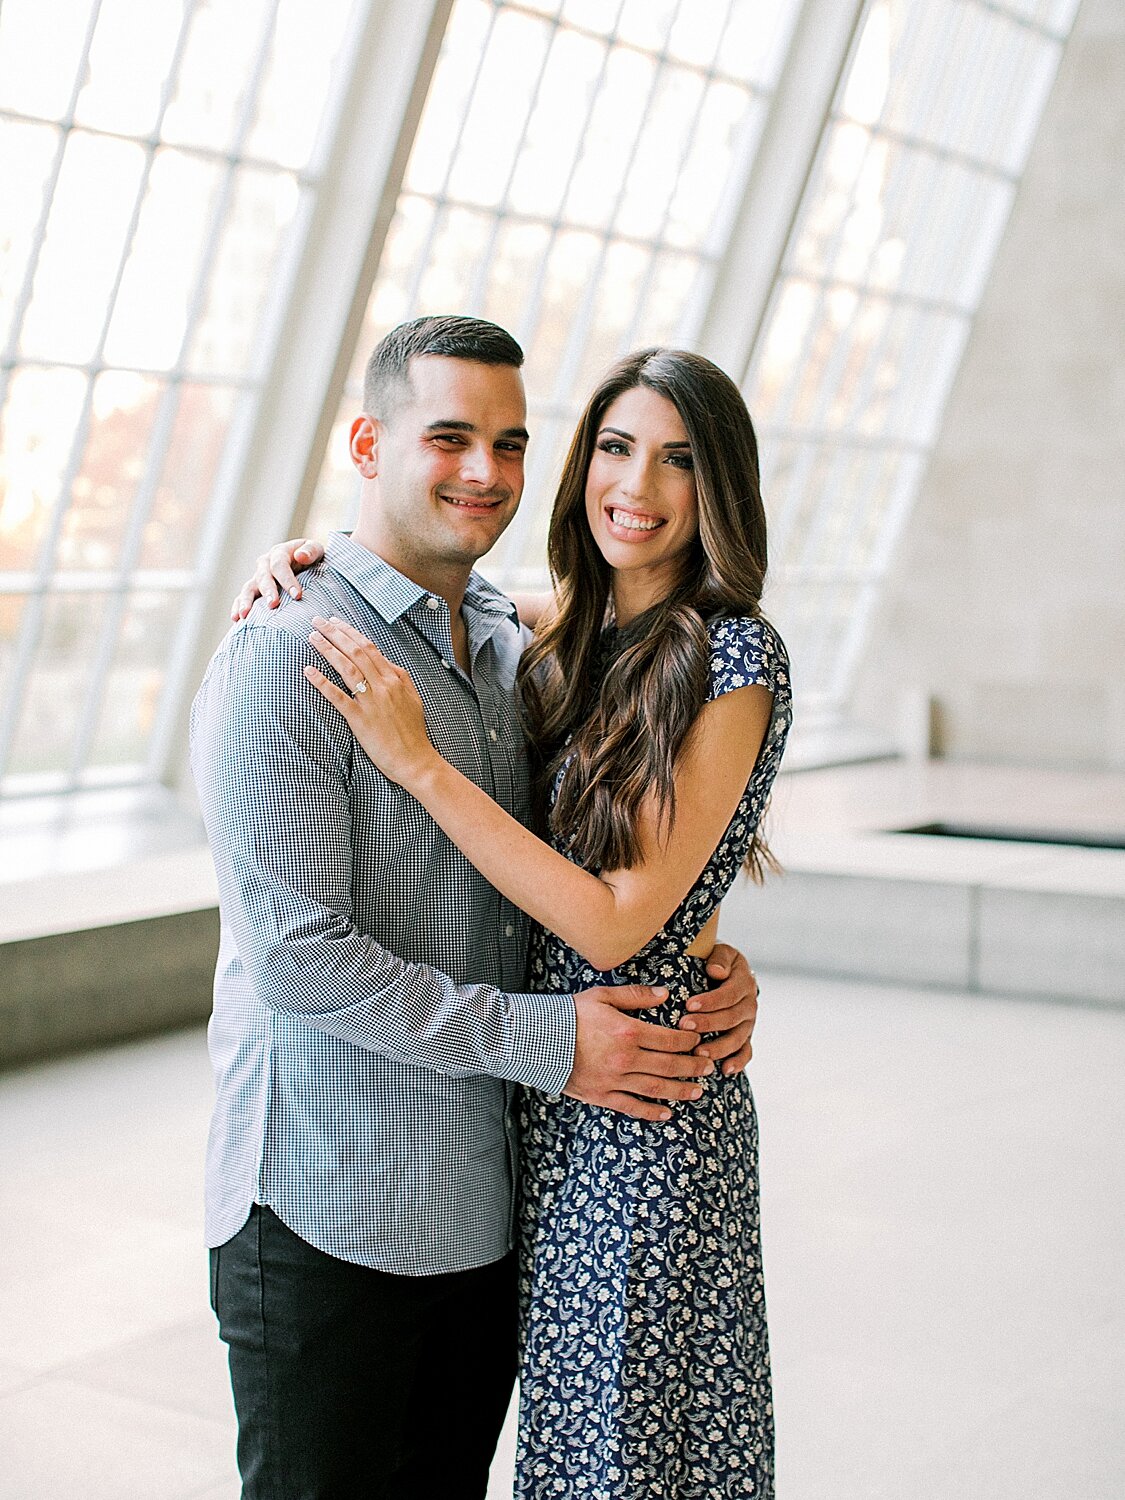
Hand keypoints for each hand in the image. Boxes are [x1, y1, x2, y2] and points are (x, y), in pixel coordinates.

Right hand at [231, 538, 324, 619]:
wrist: (306, 564)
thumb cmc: (312, 558)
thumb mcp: (316, 550)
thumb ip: (311, 551)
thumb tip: (300, 556)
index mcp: (279, 553)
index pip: (280, 565)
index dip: (287, 580)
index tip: (298, 595)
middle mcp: (265, 564)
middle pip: (263, 577)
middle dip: (268, 591)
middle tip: (273, 604)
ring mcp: (258, 577)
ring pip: (248, 588)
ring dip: (246, 601)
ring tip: (245, 615)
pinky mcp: (254, 590)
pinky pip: (242, 598)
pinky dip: (238, 607)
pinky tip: (236, 619)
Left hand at [303, 616, 439, 788]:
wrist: (415, 760)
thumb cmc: (413, 732)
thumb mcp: (413, 698)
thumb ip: (400, 679)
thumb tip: (387, 663)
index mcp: (396, 678)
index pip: (369, 648)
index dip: (350, 633)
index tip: (335, 623)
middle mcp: (384, 685)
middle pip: (356, 652)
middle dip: (334, 633)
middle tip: (317, 621)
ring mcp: (372, 702)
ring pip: (347, 668)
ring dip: (328, 650)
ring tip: (312, 637)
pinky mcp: (360, 719)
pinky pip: (338, 696)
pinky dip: (322, 682)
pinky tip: (308, 671)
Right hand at [566, 985, 714, 1121]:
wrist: (536, 1040)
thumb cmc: (569, 1014)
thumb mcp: (602, 996)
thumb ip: (636, 995)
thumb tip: (665, 994)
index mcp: (628, 1032)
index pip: (670, 1039)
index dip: (689, 1041)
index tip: (698, 1042)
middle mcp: (626, 1058)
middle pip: (669, 1065)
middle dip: (692, 1067)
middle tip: (708, 1068)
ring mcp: (614, 1080)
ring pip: (656, 1088)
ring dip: (680, 1090)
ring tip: (697, 1091)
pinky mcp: (601, 1095)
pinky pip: (632, 1106)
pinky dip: (651, 1112)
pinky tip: (666, 1113)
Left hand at [677, 944, 758, 1076]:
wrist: (724, 971)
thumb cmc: (714, 960)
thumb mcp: (719, 951)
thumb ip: (718, 958)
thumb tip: (715, 971)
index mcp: (743, 981)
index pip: (729, 994)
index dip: (710, 1001)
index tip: (688, 1005)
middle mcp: (749, 1003)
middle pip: (731, 1017)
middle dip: (708, 1023)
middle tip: (684, 1027)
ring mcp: (748, 1022)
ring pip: (738, 1037)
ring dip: (720, 1047)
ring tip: (699, 1052)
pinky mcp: (746, 1036)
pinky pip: (746, 1051)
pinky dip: (738, 1062)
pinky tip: (725, 1070)